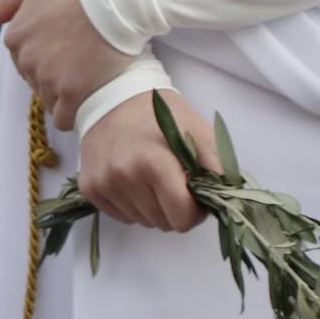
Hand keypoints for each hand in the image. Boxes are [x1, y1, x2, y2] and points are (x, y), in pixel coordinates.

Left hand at [0, 0, 133, 132]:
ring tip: (88, 79)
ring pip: (49, 100)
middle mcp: (27, 60)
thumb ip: (10, 1)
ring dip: (64, 95)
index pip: (22, 60)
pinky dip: (73, 114)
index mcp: (16, 37)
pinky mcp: (72, 93)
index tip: (66, 50)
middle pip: (36, 81)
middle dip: (54, 76)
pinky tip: (86, 102)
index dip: (45, 57)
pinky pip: (65, 118)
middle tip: (80, 62)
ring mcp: (48, 78)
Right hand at [79, 90, 218, 231]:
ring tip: (151, 177)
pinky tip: (133, 178)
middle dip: (175, 208)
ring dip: (154, 207)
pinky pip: (122, 217)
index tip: (195, 193)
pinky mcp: (89, 188)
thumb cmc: (156, 111)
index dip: (196, 211)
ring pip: (143, 222)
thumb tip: (230, 195)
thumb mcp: (194, 127)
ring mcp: (103, 184)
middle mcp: (124, 177)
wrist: (109, 94)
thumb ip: (216, 162)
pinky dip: (133, 204)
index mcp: (154, 162)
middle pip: (164, 224)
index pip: (182, 218)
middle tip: (174, 181)